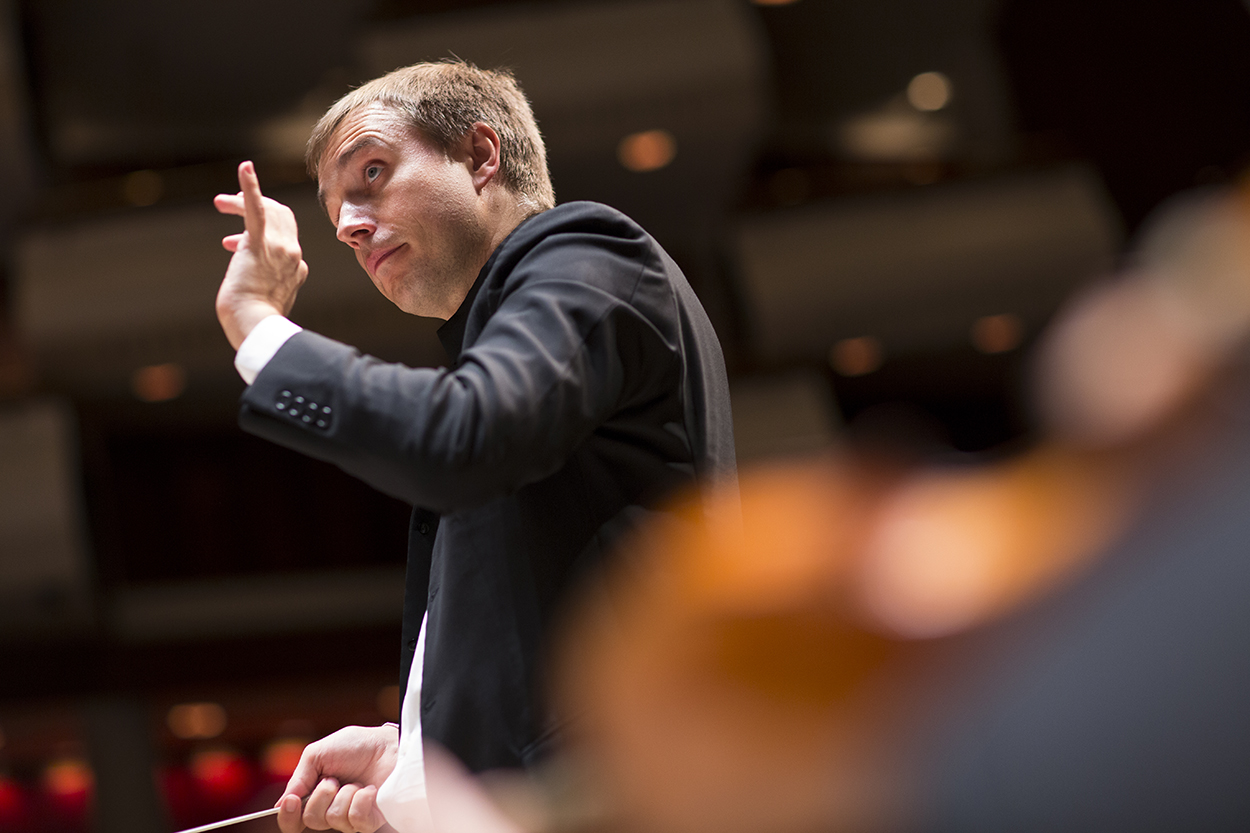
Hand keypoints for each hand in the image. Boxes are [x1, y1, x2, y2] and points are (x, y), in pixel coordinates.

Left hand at [213, 161, 308, 349]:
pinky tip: (244, 167)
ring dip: (242, 200)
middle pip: (281, 216)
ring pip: (267, 210)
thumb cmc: (254, 323)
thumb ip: (264, 286)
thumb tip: (251, 283)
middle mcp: (293, 254)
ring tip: (220, 203)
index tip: (232, 243)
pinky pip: (256, 209)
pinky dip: (250, 186)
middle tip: (225, 205)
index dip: (261, 234)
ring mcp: (280, 248)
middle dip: (255, 206)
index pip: (285, 238)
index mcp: (297, 268)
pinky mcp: (259, 244)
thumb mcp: (266, 301)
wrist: (255, 327)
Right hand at [276, 724, 399, 832]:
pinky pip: (356, 820)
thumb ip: (299, 777)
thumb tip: (281, 804)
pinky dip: (361, 801)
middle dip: (321, 795)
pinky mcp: (371, 820)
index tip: (290, 802)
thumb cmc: (357, 746)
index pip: (294, 821)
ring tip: (356, 781)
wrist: (389, 745)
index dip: (287, 817)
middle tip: (335, 778)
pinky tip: (369, 790)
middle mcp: (332, 810)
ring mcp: (351, 817)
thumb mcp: (319, 753)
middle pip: (311, 820)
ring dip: (344, 794)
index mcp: (316, 796)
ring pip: (333, 819)